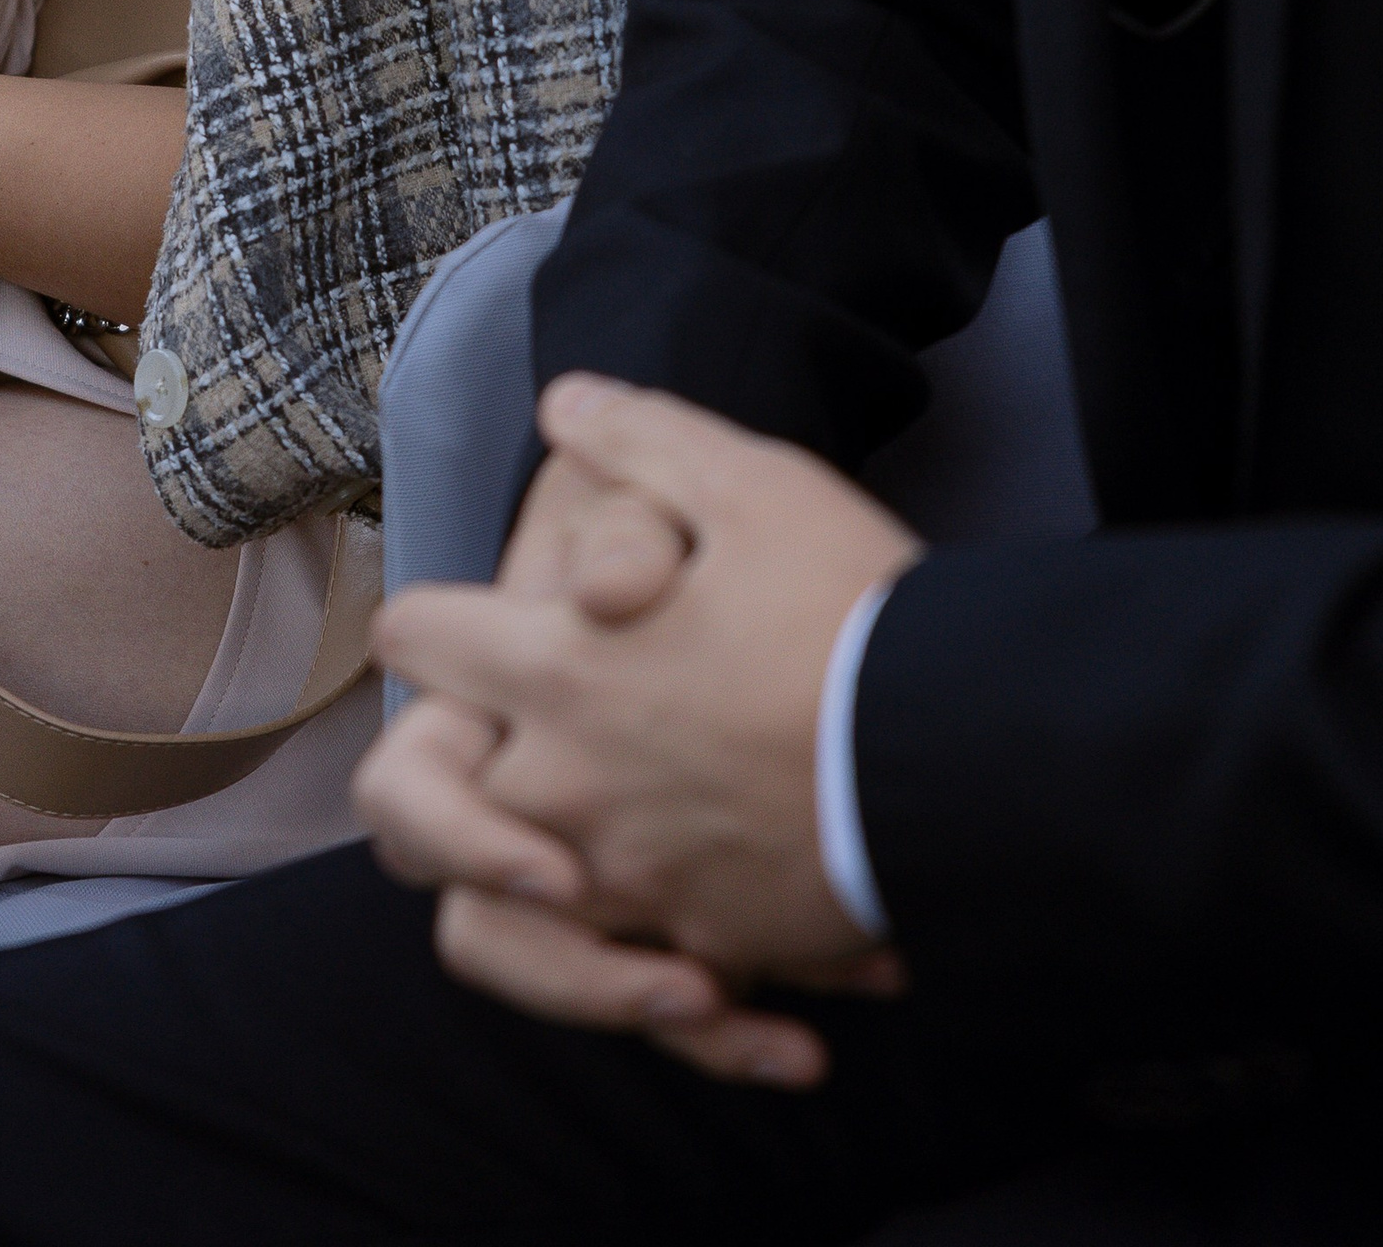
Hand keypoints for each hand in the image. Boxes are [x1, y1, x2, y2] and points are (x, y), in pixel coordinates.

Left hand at [358, 380, 916, 1085]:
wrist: (968, 760)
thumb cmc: (851, 611)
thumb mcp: (749, 485)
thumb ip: (639, 439)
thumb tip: (564, 406)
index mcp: (554, 670)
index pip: (414, 638)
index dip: (438, 616)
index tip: (480, 618)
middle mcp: (563, 788)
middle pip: (415, 797)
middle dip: (443, 766)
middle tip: (512, 740)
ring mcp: (628, 882)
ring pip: (503, 913)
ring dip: (532, 873)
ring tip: (596, 843)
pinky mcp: (708, 947)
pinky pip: (636, 976)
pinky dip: (658, 964)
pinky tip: (713, 926)